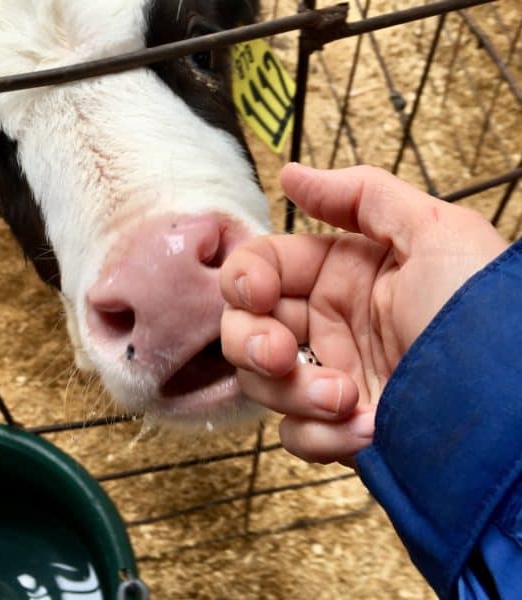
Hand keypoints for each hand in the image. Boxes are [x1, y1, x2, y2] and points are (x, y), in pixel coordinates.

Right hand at [221, 164, 507, 465]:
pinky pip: (296, 433)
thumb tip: (292, 174)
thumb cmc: (484, 312)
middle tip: (280, 353)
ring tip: (347, 398)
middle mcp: (329, 325)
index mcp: (342, 275)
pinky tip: (368, 428)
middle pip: (246, 326)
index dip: (246, 277)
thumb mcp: (436, 233)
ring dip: (294, 391)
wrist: (517, 407)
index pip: (264, 266)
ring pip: (263, 382)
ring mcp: (331, 377)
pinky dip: (321, 436)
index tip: (258, 292)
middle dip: (251, 340)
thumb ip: (361, 194)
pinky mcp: (340, 430)